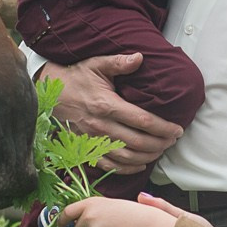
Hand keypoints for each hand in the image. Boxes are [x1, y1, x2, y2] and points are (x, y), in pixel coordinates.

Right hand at [40, 57, 181, 172]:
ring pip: (126, 157)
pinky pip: (110, 165)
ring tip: (160, 150)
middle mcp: (100, 126)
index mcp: (106, 105)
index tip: (176, 130)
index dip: (163, 128)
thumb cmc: (75, 78)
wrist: (50, 95)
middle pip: (138, 142)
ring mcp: (93, 140)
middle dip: (160, 144)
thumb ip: (119, 62)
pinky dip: (127, 168)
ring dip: (147, 157)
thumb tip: (140, 57)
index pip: (142, 121)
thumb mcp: (96, 64)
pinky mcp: (86, 149)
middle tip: (172, 141)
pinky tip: (140, 164)